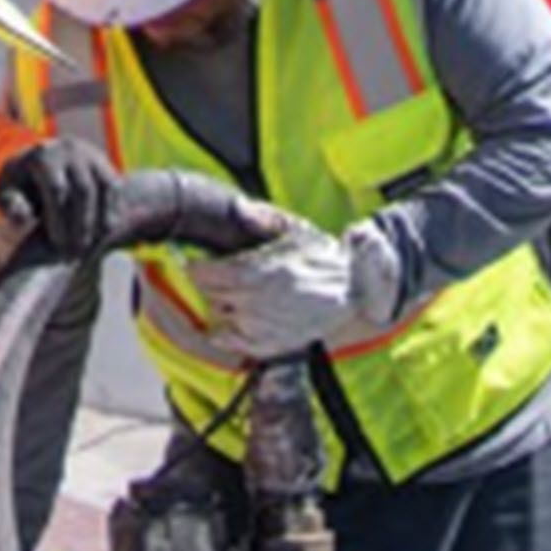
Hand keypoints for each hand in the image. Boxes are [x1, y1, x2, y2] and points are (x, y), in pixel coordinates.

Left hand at [0, 137, 121, 261]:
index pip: (56, 189)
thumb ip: (10, 204)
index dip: (58, 219)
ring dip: (101, 218)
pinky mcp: (106, 164)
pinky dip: (113, 211)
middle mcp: (70, 149)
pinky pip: (116, 188)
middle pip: (83, 189)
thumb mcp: (6, 193)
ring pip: (105, 187)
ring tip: (93, 245)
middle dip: (81, 223)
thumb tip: (22, 217)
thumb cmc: (20, 185)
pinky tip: (105, 234)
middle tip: (76, 251)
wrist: (39, 163)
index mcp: (43, 155)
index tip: (56, 244)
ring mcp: (91, 154)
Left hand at [196, 215, 399, 357]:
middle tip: (220, 278)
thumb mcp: (296, 228)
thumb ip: (265, 217)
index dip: (198, 268)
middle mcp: (254, 301)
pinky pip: (233, 342)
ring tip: (237, 296)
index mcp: (256, 271)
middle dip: (211, 285)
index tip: (200, 264)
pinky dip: (227, 333)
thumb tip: (239, 207)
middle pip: (210, 295)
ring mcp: (261, 326)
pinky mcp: (270, 344)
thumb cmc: (322, 257)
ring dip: (222, 306)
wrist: (353, 289)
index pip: (205, 274)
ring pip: (219, 317)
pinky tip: (235, 321)